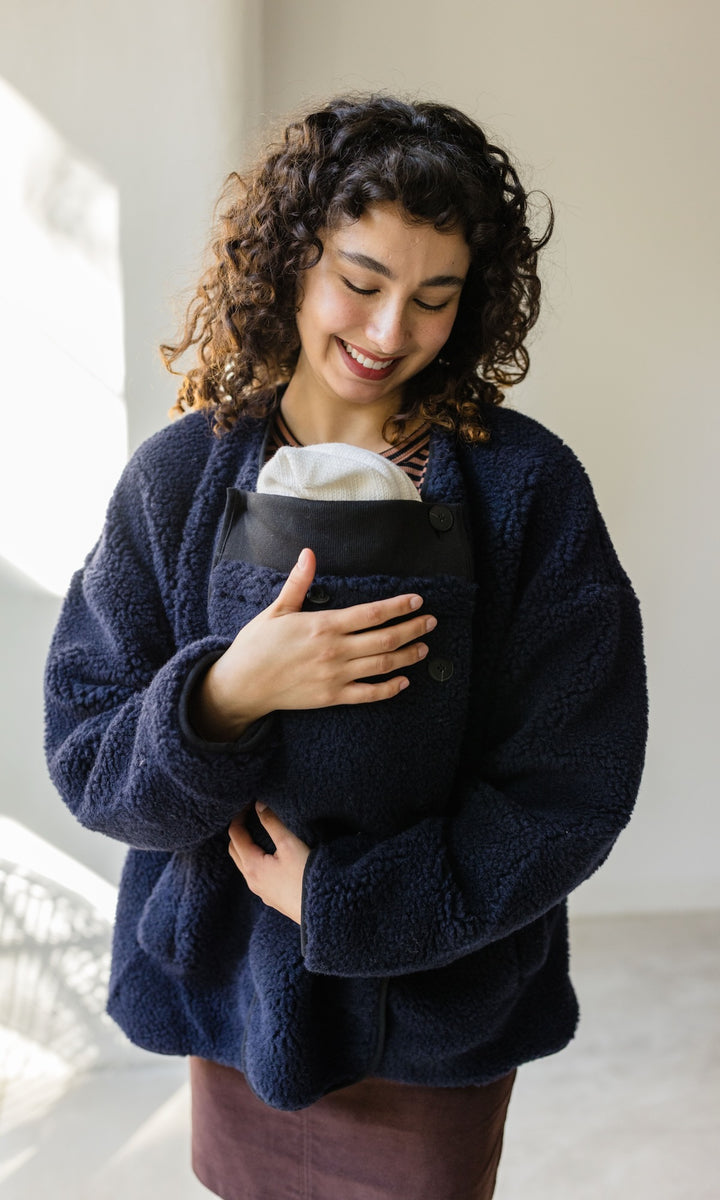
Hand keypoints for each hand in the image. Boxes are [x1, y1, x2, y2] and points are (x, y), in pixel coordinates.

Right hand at [192, 547, 435, 739]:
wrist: (242, 684)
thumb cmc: (257, 644)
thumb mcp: (277, 609)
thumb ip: (298, 582)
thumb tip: (308, 553)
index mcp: (323, 625)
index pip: (372, 614)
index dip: (398, 606)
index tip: (417, 601)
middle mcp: (335, 650)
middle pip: (385, 638)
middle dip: (412, 628)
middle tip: (431, 622)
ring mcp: (336, 676)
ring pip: (382, 665)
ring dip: (407, 656)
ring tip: (424, 647)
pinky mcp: (332, 697)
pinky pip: (368, 694)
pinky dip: (389, 689)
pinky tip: (403, 681)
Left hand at [228, 805, 309, 924]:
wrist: (321, 912)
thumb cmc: (306, 876)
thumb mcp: (289, 844)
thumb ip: (272, 823)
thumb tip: (259, 805)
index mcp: (251, 865)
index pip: (235, 835)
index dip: (239, 816)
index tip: (249, 803)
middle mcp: (251, 880)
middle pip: (234, 850)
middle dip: (238, 831)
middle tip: (250, 815)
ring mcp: (261, 891)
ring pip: (244, 864)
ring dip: (246, 846)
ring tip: (259, 832)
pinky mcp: (272, 897)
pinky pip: (255, 875)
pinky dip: (255, 859)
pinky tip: (270, 856)